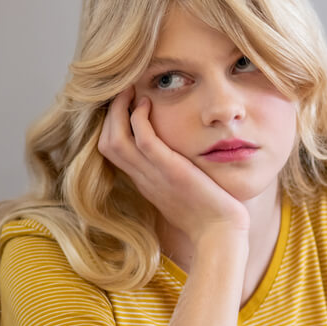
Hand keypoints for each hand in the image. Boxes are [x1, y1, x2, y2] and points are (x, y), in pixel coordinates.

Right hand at [98, 88, 249, 241]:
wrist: (220, 234)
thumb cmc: (209, 214)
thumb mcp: (183, 190)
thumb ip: (174, 173)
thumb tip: (180, 156)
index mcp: (144, 182)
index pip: (112, 151)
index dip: (112, 125)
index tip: (123, 105)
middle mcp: (143, 178)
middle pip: (106, 143)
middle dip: (109, 114)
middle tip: (122, 91)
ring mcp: (154, 175)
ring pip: (115, 140)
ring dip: (117, 111)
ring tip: (129, 90)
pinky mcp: (171, 171)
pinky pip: (143, 140)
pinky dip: (138, 119)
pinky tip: (146, 103)